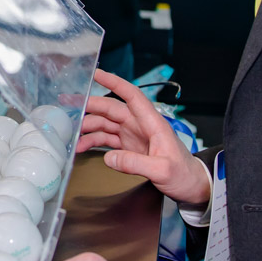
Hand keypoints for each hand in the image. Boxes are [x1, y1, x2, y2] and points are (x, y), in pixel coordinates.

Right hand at [79, 69, 211, 206]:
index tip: (97, 74)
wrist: (192, 186)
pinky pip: (108, 140)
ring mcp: (134, 136)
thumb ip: (135, 163)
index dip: (114, 83)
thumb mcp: (163, 170)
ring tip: (72, 135)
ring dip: (88, 128)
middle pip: (112, 109)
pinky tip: (82, 146)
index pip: (132, 96)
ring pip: (106, 125)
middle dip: (90, 105)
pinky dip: (93, 141)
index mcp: (152, 123)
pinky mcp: (130, 148)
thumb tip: (109, 158)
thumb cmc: (184, 174)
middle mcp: (141, 126)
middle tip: (69, 105)